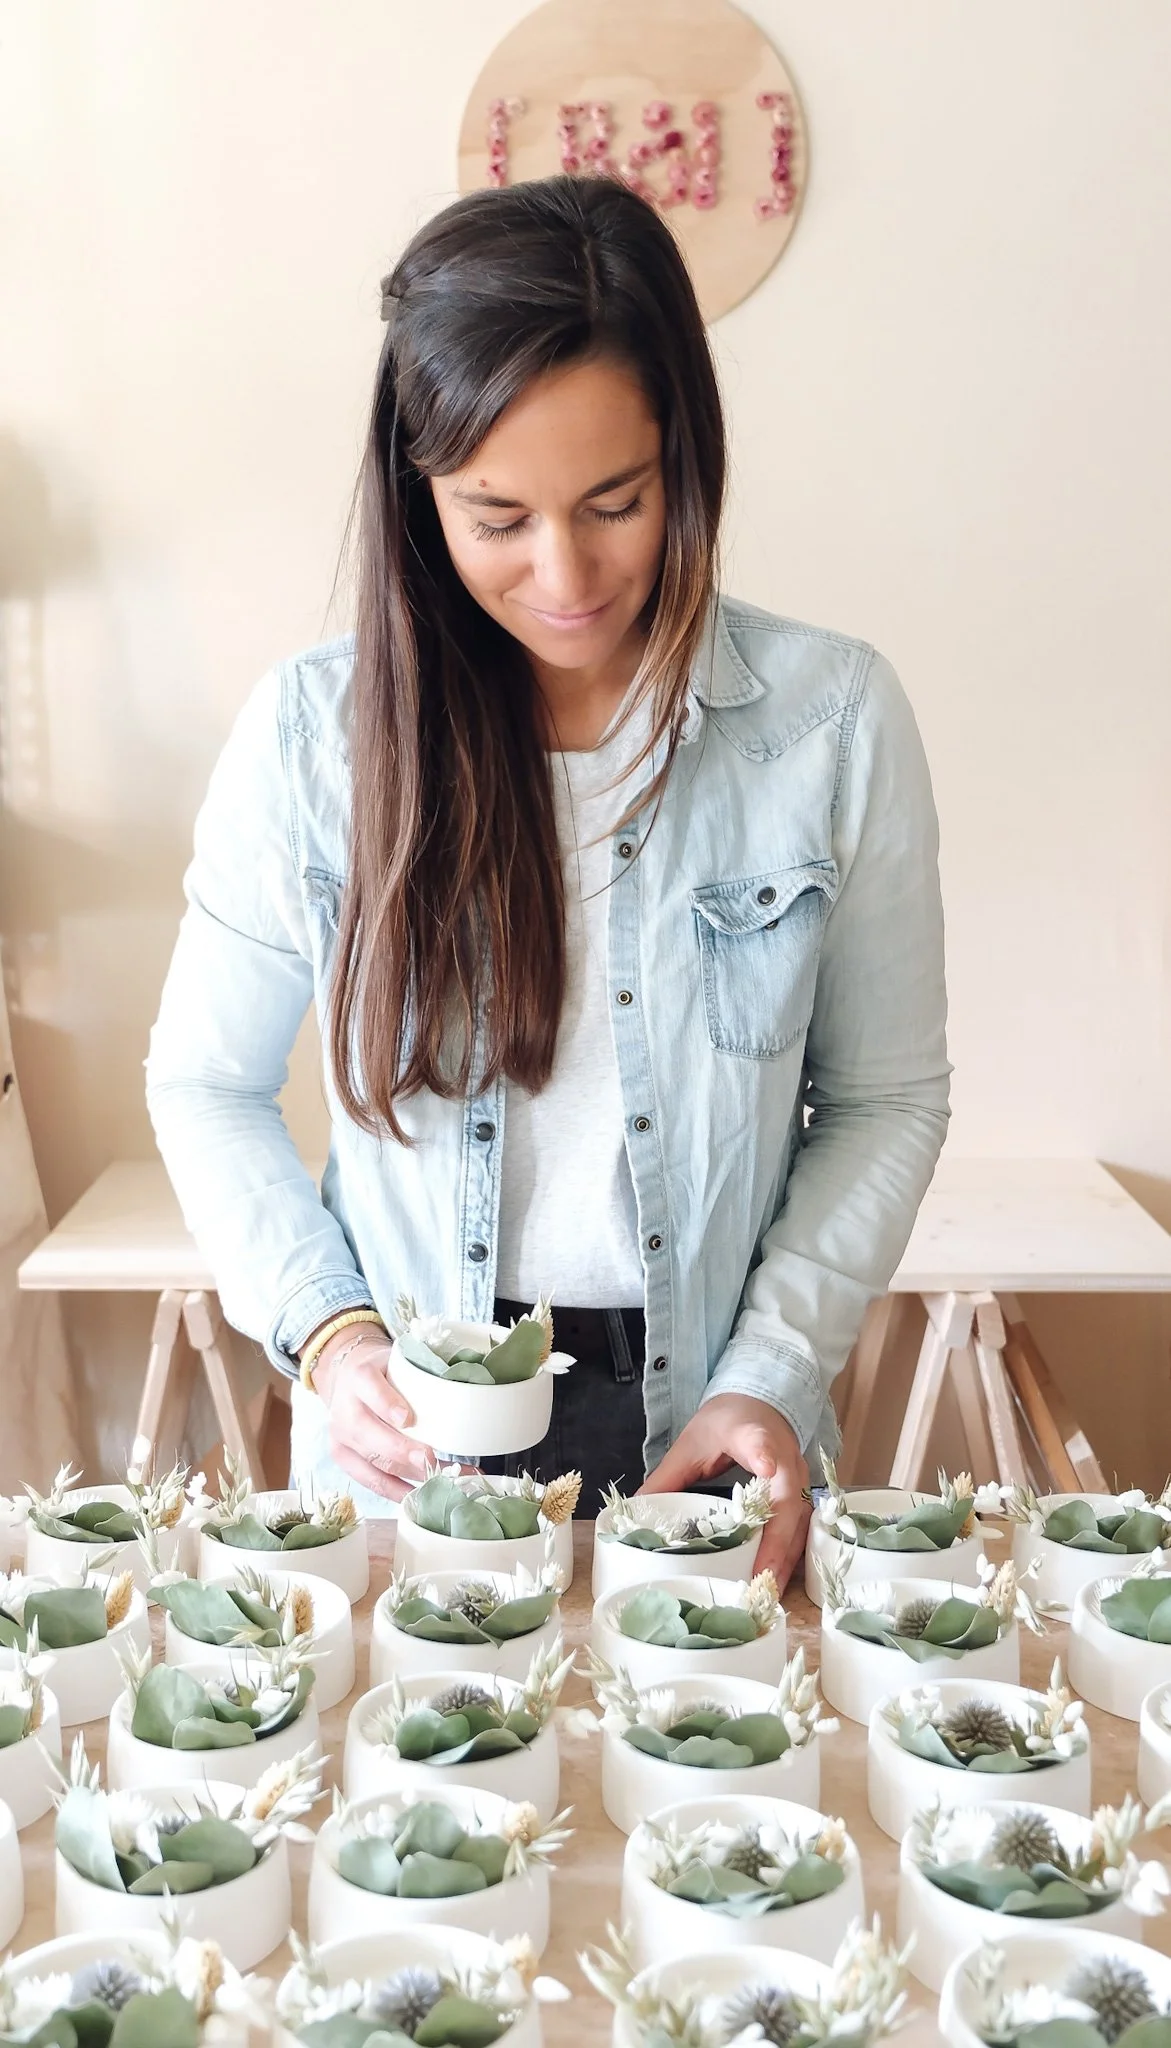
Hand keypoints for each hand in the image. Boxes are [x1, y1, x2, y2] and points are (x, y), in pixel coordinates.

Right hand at [307, 1326, 435, 1501]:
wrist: (347, 1379)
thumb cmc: (383, 1374)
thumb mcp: (397, 1364)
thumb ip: (419, 1378)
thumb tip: (461, 1398)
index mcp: (359, 1375)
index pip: (370, 1387)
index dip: (387, 1403)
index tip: (407, 1418)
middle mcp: (344, 1407)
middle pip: (369, 1432)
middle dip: (400, 1450)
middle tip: (430, 1459)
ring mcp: (340, 1436)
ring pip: (372, 1461)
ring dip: (408, 1475)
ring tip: (440, 1481)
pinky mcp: (342, 1458)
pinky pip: (370, 1480)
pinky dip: (396, 1491)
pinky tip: (419, 1496)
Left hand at [639, 1393, 810, 1587]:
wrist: (760, 1402)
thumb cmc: (725, 1423)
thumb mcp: (691, 1443)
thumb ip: (668, 1476)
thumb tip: (635, 1509)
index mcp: (752, 1435)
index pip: (759, 1442)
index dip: (762, 1454)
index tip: (765, 1467)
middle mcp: (783, 1458)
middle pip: (787, 1500)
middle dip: (776, 1542)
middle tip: (761, 1577)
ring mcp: (799, 1477)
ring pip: (799, 1520)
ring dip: (787, 1556)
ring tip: (768, 1589)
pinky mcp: (802, 1492)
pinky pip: (801, 1527)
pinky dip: (790, 1554)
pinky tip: (776, 1578)